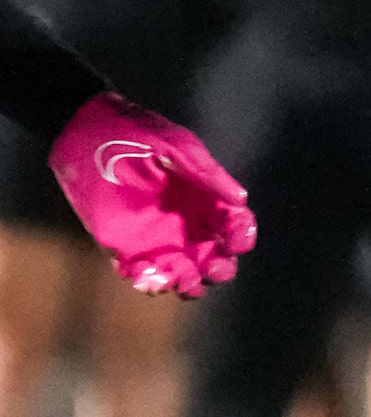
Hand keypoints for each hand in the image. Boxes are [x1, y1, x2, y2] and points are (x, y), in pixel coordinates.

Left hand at [48, 93, 255, 297]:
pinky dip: (148, 282)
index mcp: (204, 197)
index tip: (238, 241)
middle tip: (212, 268)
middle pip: (214, 255)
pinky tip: (147, 278)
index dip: (241, 234)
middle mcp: (186, 222)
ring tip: (182, 280)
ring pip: (183, 271)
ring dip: (188, 282)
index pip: (233, 222)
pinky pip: (141, 273)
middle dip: (220, 267)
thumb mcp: (176, 147)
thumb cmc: (136, 134)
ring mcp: (156, 237)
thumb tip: (241, 200)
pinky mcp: (123, 247)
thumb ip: (207, 173)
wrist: (84, 135)